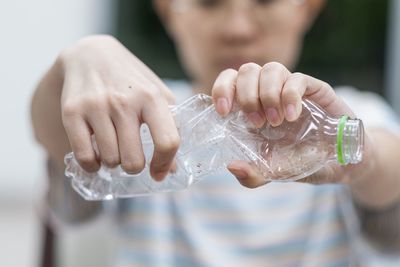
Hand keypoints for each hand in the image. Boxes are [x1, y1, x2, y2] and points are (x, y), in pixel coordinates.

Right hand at [59, 35, 178, 179]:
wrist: (91, 55)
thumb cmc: (131, 80)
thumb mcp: (157, 95)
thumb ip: (170, 127)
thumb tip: (173, 168)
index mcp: (151, 97)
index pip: (167, 142)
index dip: (165, 164)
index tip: (159, 172)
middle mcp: (124, 101)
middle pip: (133, 161)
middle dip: (134, 166)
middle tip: (131, 156)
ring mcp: (96, 106)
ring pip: (110, 161)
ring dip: (113, 162)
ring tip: (113, 148)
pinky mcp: (72, 112)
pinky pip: (84, 157)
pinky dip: (91, 165)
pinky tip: (96, 157)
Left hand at [211, 62, 357, 187]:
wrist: (340, 163)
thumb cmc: (301, 162)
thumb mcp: (274, 173)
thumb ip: (253, 174)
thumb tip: (232, 167)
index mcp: (251, 108)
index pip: (229, 82)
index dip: (221, 89)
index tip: (223, 111)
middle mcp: (268, 93)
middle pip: (247, 71)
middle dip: (246, 96)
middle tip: (257, 123)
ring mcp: (290, 89)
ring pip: (271, 69)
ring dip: (268, 94)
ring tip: (277, 122)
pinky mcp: (314, 89)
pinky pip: (297, 79)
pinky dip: (290, 96)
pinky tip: (293, 116)